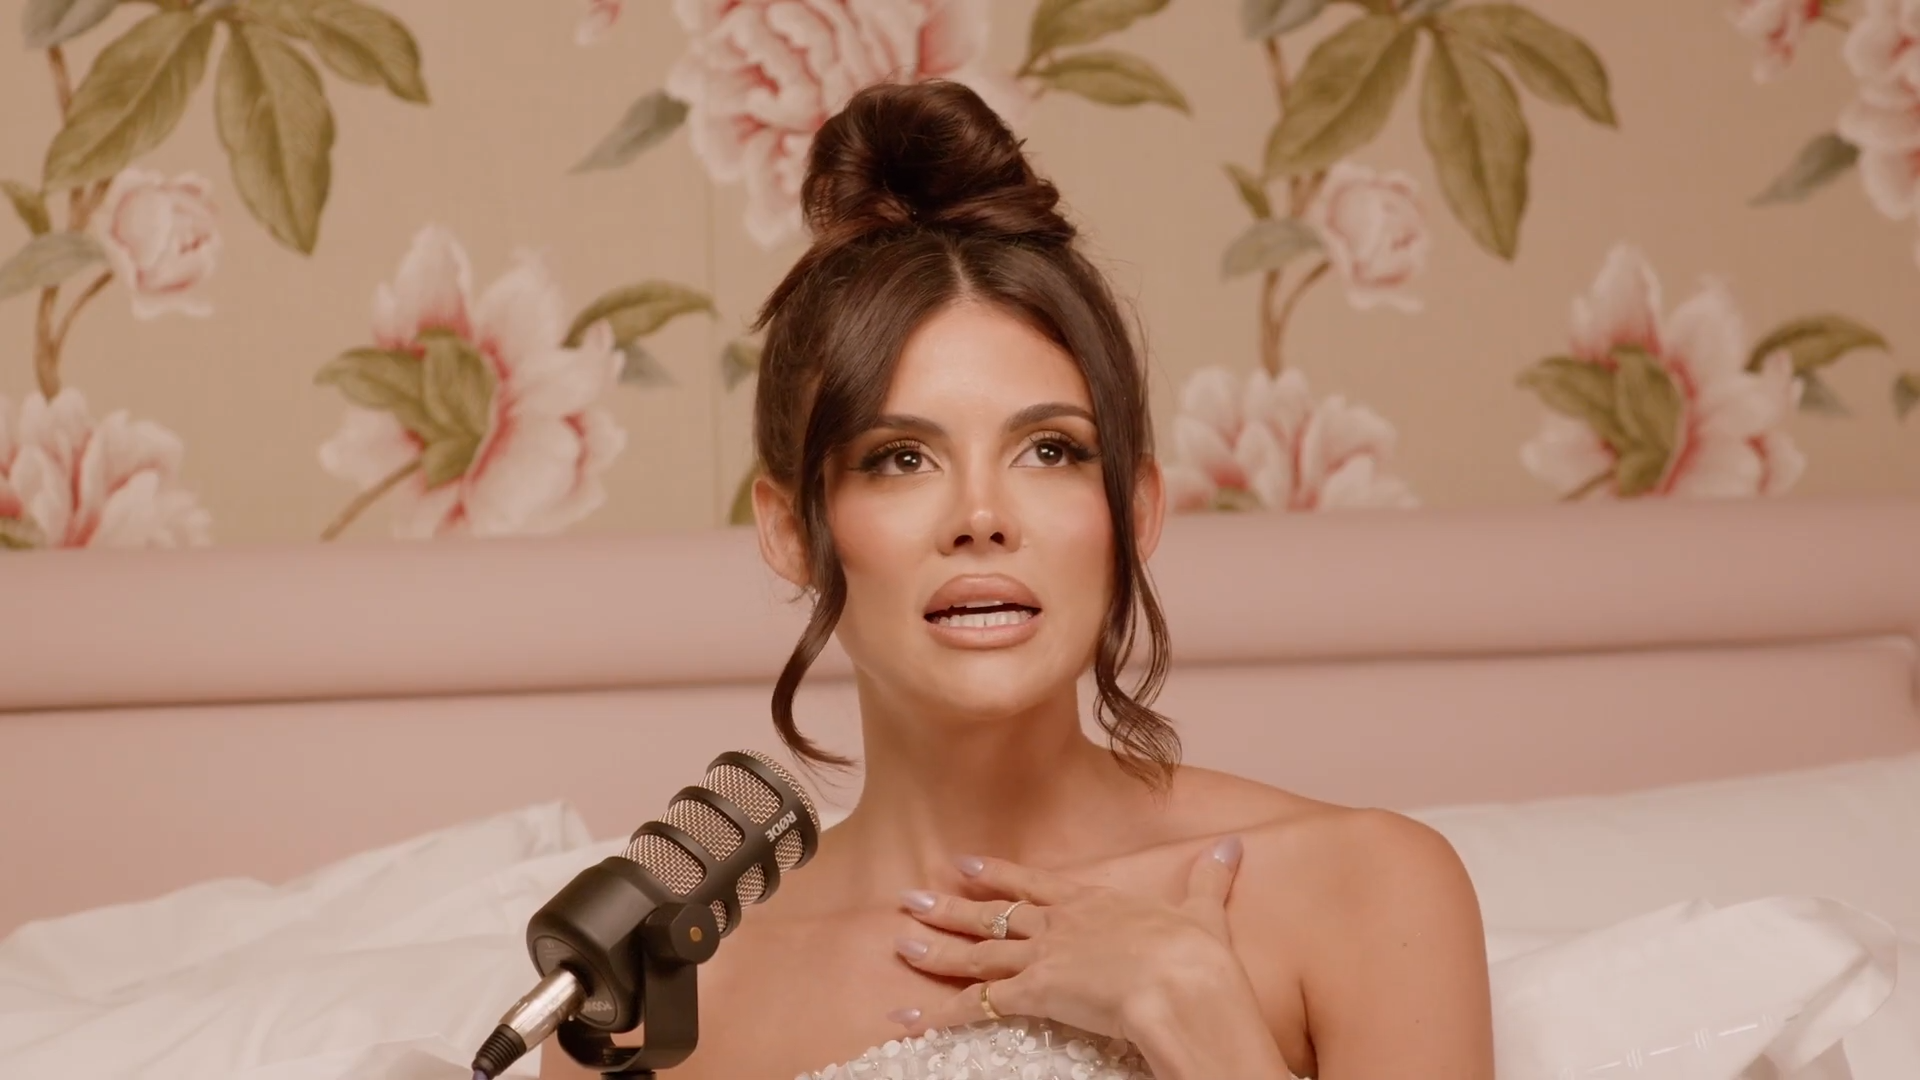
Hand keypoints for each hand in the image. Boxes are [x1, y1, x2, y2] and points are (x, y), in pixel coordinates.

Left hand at [884, 835, 1245, 1043]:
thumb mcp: (1204, 911)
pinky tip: (905, 1016)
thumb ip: (1209, 880)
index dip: (999, 875)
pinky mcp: (1034, 993)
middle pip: (994, 915)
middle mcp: (1061, 925)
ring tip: (900, 943)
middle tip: (910, 898)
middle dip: (951, 908)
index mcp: (1095, 902)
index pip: (1035, 884)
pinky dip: (937, 1012)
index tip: (964, 864)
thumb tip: (1233, 846)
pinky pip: (976, 1005)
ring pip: (978, 952)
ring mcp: (1044, 957)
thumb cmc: (1197, 953)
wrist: (1184, 983)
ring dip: (937, 949)